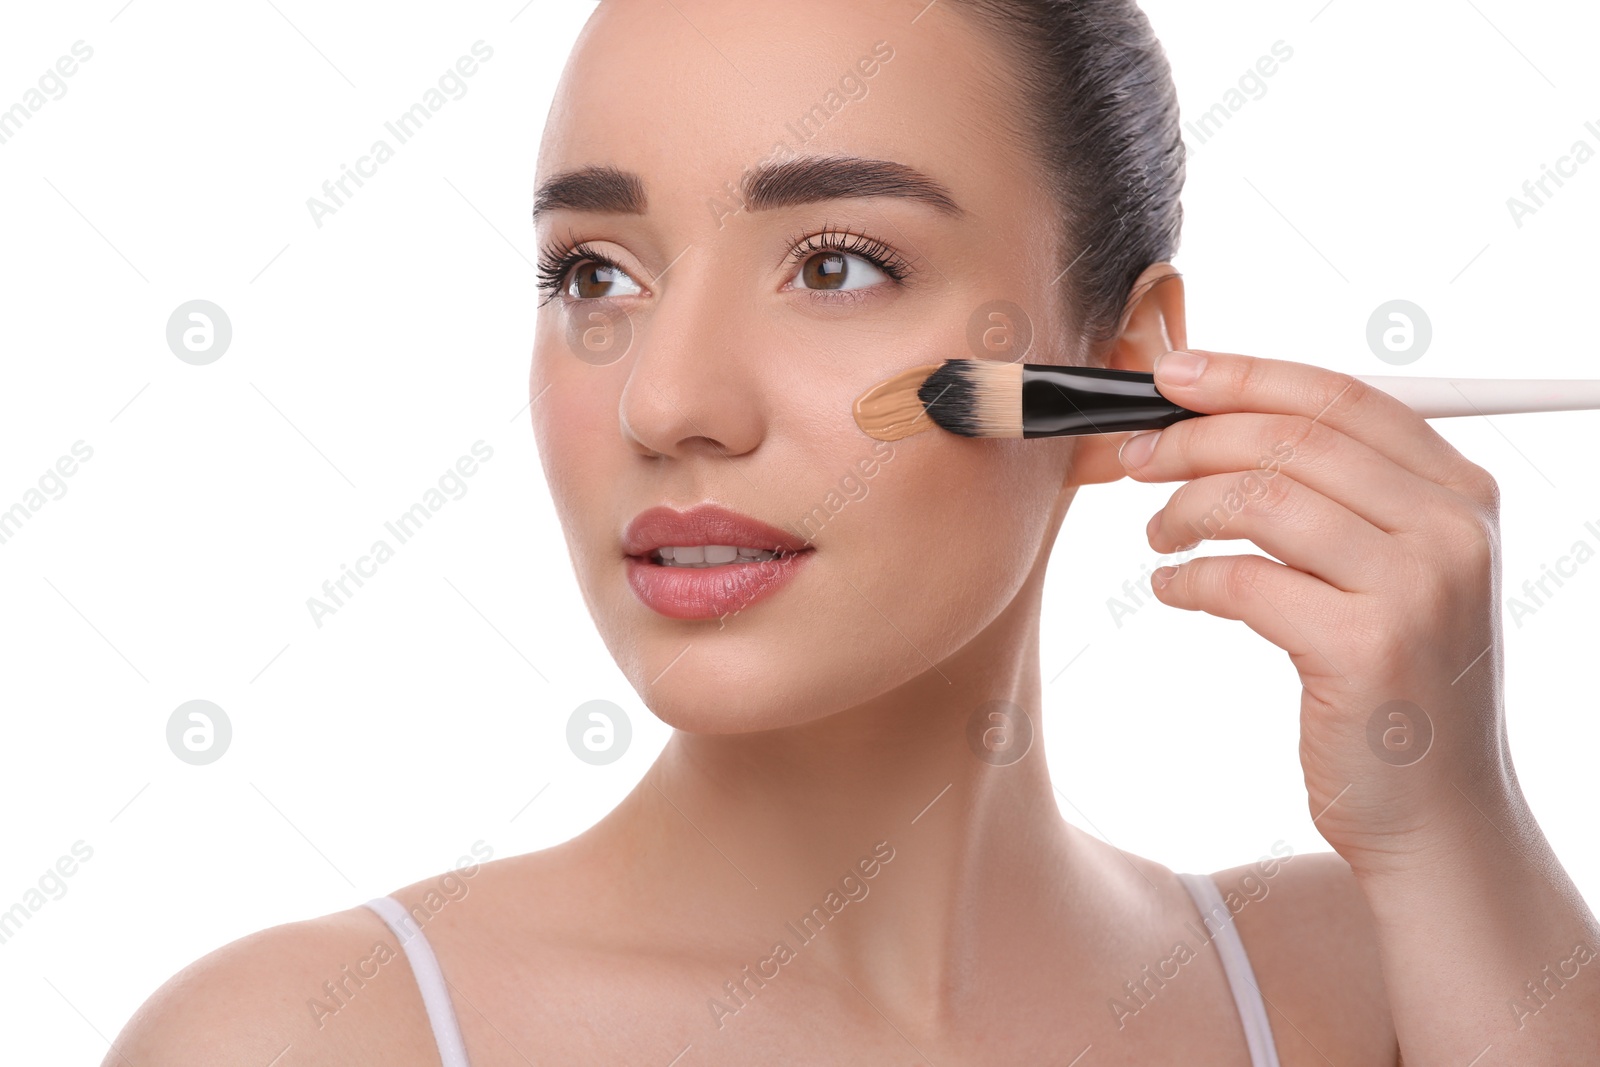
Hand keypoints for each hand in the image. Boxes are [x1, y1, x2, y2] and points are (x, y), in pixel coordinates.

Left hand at [1117, 348, 1508, 876]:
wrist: (1436, 813)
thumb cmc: (1395, 684)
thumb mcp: (1393, 573)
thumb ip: (1339, 495)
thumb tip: (1223, 416)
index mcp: (1461, 491)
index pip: (1340, 396)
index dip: (1243, 376)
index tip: (1169, 375)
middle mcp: (1451, 529)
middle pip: (1292, 438)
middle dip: (1194, 437)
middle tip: (1134, 458)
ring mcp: (1415, 589)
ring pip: (1262, 499)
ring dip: (1184, 508)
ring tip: (1158, 534)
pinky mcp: (1365, 650)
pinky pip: (1243, 580)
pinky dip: (1188, 577)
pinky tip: (1173, 587)